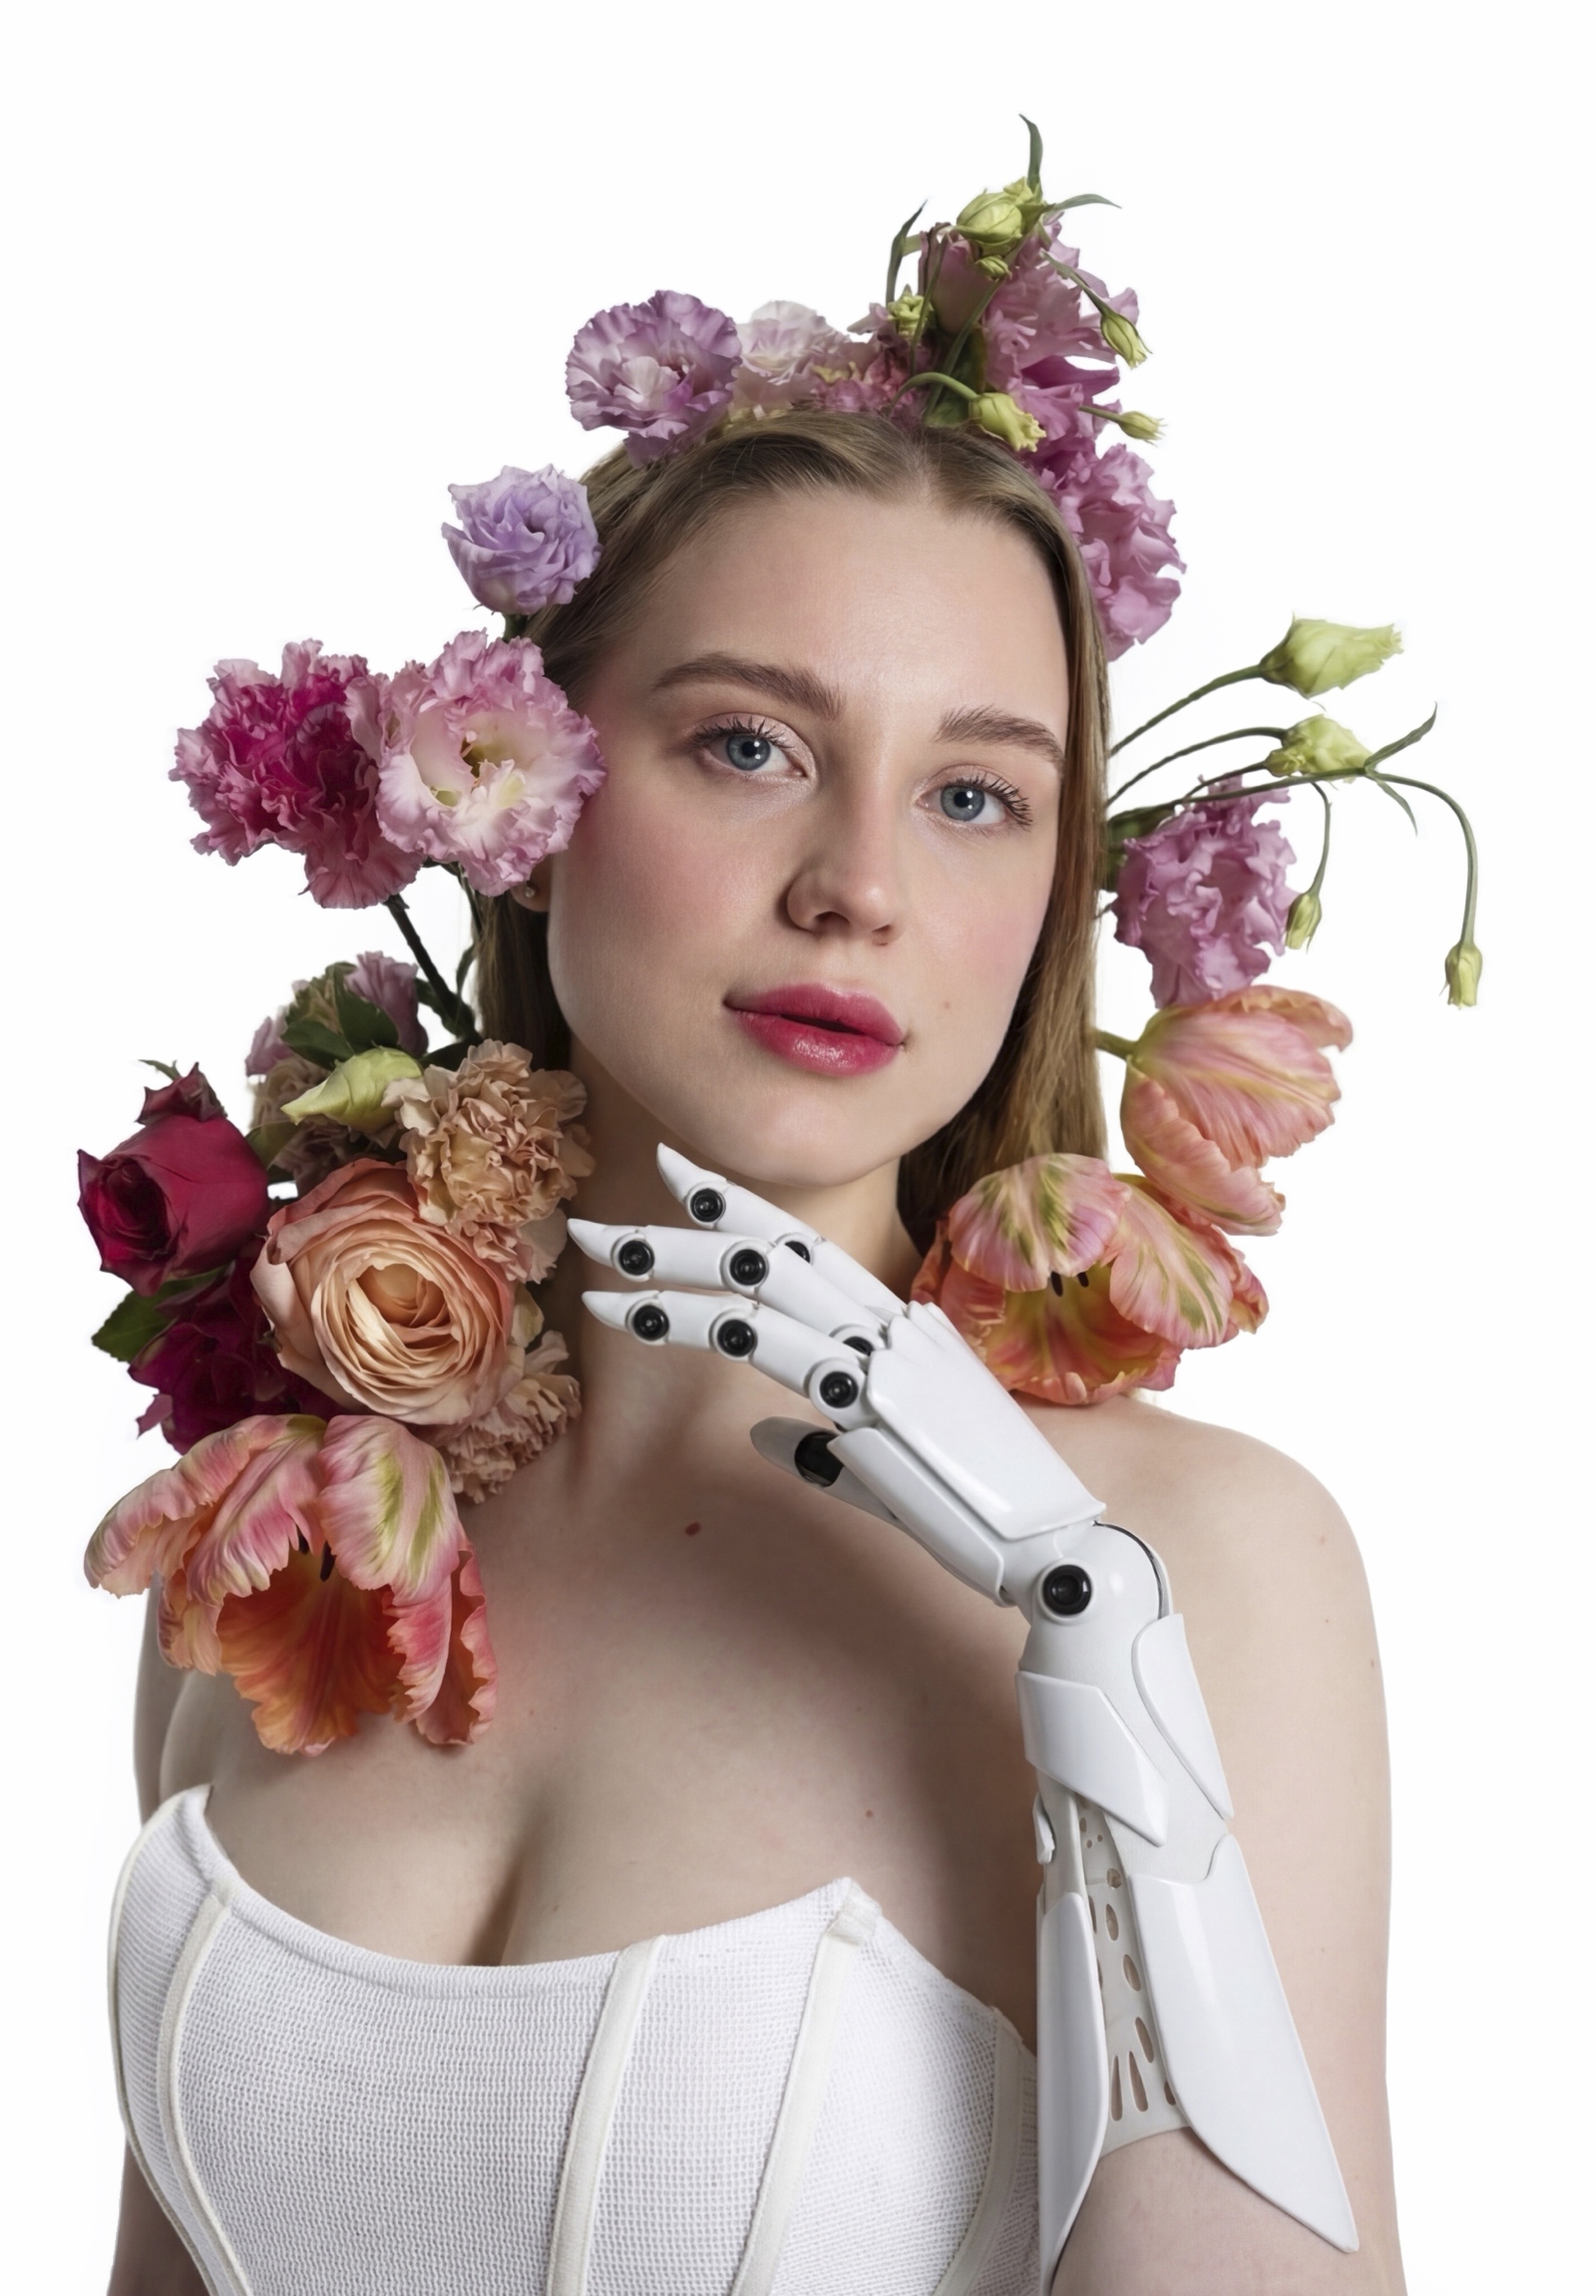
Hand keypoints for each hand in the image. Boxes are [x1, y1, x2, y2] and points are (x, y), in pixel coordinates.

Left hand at [571, 1144, 1103, 1607]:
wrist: (1053, 1550)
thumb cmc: (981, 1515)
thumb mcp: (892, 1466)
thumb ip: (829, 1445)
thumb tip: (771, 1437)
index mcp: (902, 1328)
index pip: (809, 1246)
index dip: (740, 1205)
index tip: (681, 1175)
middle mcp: (892, 1323)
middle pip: (773, 1248)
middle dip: (683, 1229)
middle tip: (602, 1221)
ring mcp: (884, 1355)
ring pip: (759, 1282)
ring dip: (670, 1271)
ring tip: (596, 1269)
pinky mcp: (874, 1400)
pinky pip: (773, 1344)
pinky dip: (703, 1322)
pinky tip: (645, 1316)